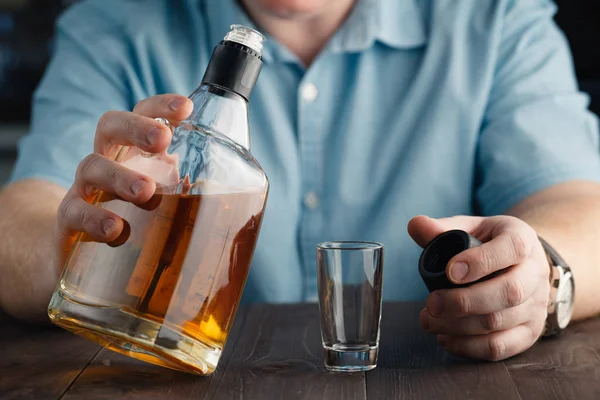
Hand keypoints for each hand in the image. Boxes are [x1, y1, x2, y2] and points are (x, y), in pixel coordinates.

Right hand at [55, 94, 192, 258]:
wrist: (80, 251)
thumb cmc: (134, 218)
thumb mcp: (164, 200)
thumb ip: (192, 193)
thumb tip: (242, 199)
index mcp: (133, 151)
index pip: (142, 114)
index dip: (160, 107)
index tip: (186, 108)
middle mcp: (107, 162)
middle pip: (110, 127)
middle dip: (135, 127)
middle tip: (162, 139)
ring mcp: (85, 190)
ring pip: (91, 167)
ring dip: (120, 176)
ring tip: (146, 191)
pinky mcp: (69, 223)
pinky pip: (73, 212)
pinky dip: (94, 218)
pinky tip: (116, 229)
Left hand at [408, 215, 549, 360]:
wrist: (523, 265)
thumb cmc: (489, 244)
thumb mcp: (470, 228)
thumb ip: (442, 228)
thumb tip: (415, 224)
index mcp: (522, 240)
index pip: (512, 248)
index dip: (481, 261)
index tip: (450, 271)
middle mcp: (535, 274)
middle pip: (508, 292)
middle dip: (464, 302)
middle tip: (432, 303)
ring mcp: (535, 306)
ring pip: (500, 322)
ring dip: (459, 326)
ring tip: (428, 320)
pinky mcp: (528, 333)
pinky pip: (500, 347)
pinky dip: (468, 347)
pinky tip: (445, 337)